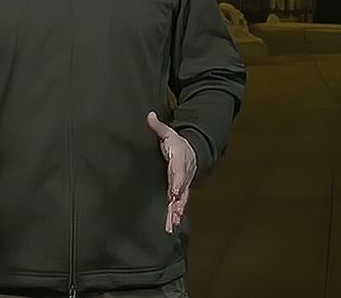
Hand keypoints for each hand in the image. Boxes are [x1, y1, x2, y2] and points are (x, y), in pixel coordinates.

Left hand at [147, 111, 196, 233]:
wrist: (192, 151)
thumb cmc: (176, 143)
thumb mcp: (168, 133)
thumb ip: (158, 126)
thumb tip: (149, 115)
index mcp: (180, 160)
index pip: (179, 172)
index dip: (178, 182)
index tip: (175, 191)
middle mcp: (183, 175)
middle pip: (182, 190)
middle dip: (179, 203)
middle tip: (175, 213)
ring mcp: (182, 184)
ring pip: (181, 200)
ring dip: (176, 213)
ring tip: (172, 225)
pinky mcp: (179, 191)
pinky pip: (178, 204)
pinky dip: (175, 214)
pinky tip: (171, 225)